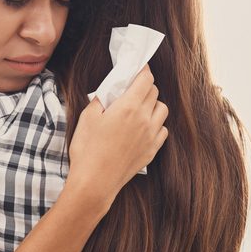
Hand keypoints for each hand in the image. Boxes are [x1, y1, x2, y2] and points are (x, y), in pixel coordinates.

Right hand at [67, 65, 167, 208]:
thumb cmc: (87, 149)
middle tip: (131, 90)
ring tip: (138, 109)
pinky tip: (143, 128)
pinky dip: (156, 124)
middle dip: (144, 87)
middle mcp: (145, 119)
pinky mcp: (152, 150)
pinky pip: (162, 130)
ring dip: (153, 105)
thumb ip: (101, 99)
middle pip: (154, 92)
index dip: (143, 71)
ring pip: (162, 110)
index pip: (146, 79)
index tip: (138, 68)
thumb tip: (110, 92)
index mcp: (129, 107)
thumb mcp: (88, 118)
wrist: (95, 182)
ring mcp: (151, 136)